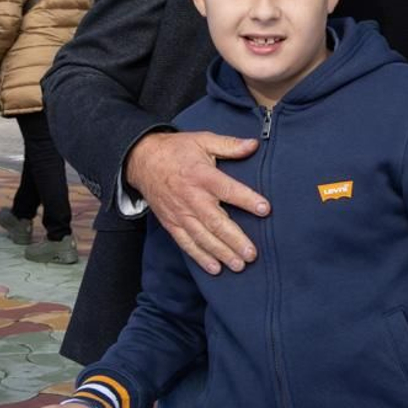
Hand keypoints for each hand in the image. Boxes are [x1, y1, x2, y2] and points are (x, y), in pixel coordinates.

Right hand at [124, 130, 267, 274]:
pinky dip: (200, 257)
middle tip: (252, 254)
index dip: (247, 200)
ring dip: (221, 253)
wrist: (142, 160)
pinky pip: (186, 243)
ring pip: (203, 238)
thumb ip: (230, 144)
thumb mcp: (203, 140)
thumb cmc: (177, 150)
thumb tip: (254, 144)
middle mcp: (192, 198)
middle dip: (235, 240)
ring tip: (239, 265)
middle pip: (216, 222)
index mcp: (202, 176)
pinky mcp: (172, 223)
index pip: (228, 190)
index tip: (265, 210)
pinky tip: (215, 268)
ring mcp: (181, 214)